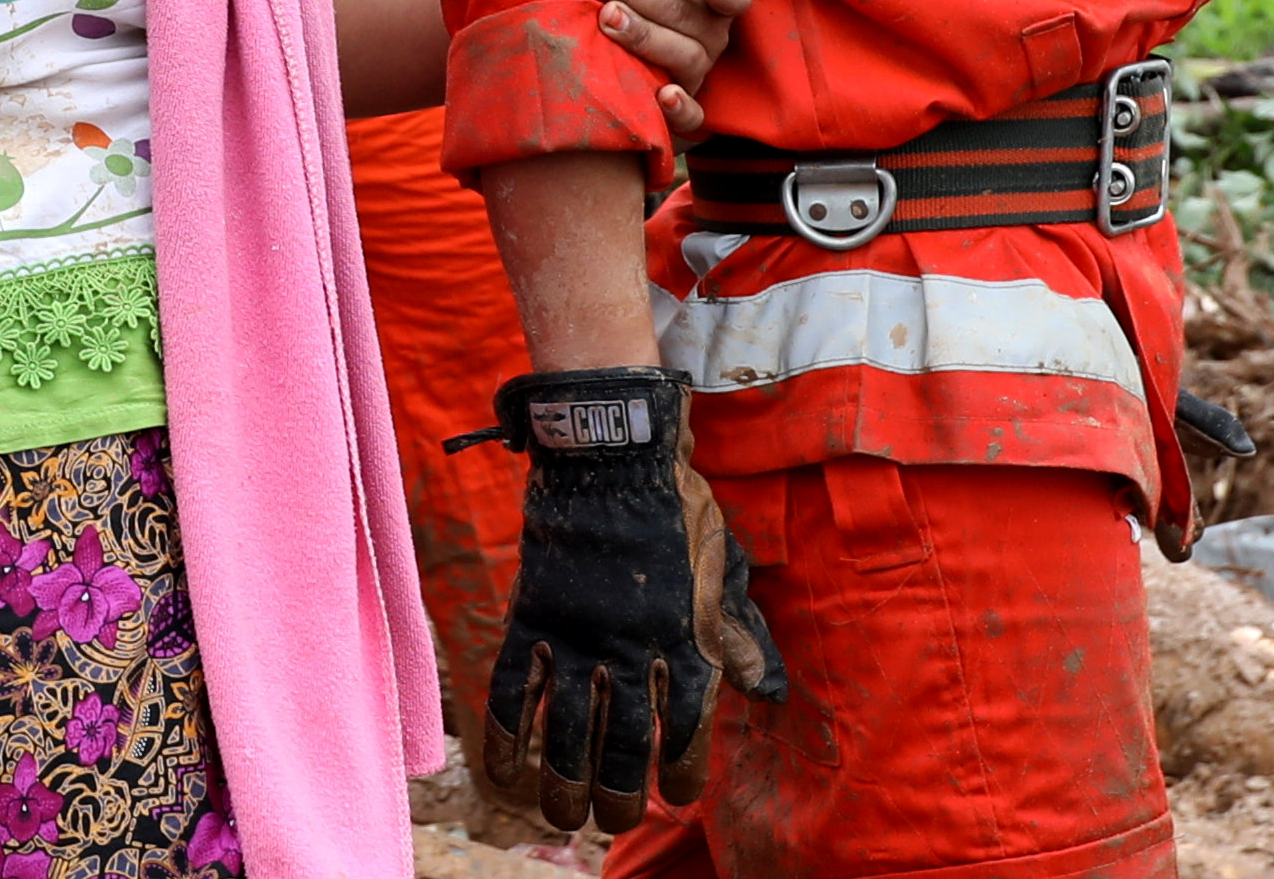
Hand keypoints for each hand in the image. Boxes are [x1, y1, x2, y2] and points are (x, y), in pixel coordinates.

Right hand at [480, 368, 786, 830]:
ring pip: (569, 733)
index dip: (683, 773)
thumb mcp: (723, 569)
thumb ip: (738, 635)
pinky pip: (516, 691)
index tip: (677, 796)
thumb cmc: (676, 508)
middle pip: (624, 745)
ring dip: (564, 783)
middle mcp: (635, 649)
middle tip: (614, 819)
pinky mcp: (535, 618)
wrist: (610, 454)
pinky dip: (508, 737)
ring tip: (564, 817)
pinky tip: (507, 775)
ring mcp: (580, 635)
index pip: (688, 730)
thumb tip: (766, 691)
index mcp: (687, 639)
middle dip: (619, 793)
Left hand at [588, 0, 755, 143]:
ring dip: (647, 39)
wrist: (623, 52)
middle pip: (691, 18)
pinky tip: (662, 96)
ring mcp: (699, 74)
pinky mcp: (686, 114)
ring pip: (686, 59)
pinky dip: (681, 110)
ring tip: (607, 19)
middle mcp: (712, 37)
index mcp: (716, 0)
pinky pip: (694, 119)